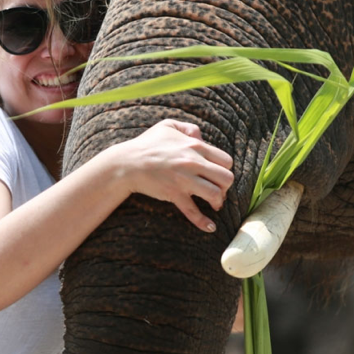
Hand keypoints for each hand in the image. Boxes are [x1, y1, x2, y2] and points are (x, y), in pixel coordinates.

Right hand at [104, 119, 233, 231]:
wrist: (127, 163)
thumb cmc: (146, 144)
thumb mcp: (167, 126)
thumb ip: (189, 128)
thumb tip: (201, 137)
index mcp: (195, 146)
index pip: (225, 160)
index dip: (225, 170)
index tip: (217, 175)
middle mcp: (193, 162)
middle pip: (226, 178)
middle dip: (225, 186)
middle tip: (218, 190)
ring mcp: (184, 179)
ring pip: (215, 194)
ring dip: (218, 201)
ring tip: (214, 204)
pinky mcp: (174, 194)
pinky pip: (192, 211)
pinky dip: (203, 222)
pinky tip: (210, 228)